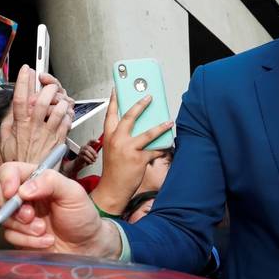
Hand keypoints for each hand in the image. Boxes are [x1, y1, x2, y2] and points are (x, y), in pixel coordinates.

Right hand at [0, 65, 73, 165]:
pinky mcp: (59, 140)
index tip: (26, 69)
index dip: (23, 81)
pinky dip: (67, 114)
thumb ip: (7, 124)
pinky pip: (66, 121)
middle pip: (43, 99)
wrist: (30, 181)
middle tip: (46, 83)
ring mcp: (48, 133)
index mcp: (19, 125)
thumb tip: (11, 109)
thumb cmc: (18, 163)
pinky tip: (64, 112)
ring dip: (60, 99)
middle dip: (47, 87)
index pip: (20, 97)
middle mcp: (35, 127)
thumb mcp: (4, 142)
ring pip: (58, 108)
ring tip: (58, 97)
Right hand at [0, 161, 122, 257]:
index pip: (9, 170)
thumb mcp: (73, 193)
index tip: (13, 193)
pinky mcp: (18, 235)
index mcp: (35, 180)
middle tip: (31, 216)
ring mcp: (19, 216)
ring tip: (43, 230)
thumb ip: (51, 182)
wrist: (86, 247)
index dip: (6, 180)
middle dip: (12, 207)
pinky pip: (9, 235)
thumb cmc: (82, 216)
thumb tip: (23, 189)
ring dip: (23, 226)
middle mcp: (24, 196)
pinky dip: (27, 240)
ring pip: (1, 216)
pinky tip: (45, 241)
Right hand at [62, 142, 98, 176]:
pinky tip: (90, 162)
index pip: (90, 141)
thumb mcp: (91, 155)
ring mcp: (81, 151)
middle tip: (96, 157)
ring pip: (86, 152)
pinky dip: (89, 160)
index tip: (99, 142)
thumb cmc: (86, 159)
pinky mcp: (79, 156)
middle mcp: (83, 148)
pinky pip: (84, 157)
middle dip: (93, 152)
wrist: (79, 164)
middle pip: (88, 147)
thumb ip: (94, 152)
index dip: (94, 141)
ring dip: (91, 157)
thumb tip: (99, 151)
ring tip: (93, 160)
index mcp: (87, 146)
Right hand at [90, 90, 172, 214]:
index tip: (118, 89)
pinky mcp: (139, 159)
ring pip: (147, 133)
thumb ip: (121, 137)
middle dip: (140, 105)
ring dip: (160, 126)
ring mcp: (128, 149)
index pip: (110, 114)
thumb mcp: (112, 150)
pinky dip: (162, 148)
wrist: (112, 190)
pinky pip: (154, 150)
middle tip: (149, 96)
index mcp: (109, 137)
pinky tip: (166, 146)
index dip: (114, 100)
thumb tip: (138, 127)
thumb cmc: (113, 171)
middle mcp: (117, 140)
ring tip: (168, 122)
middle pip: (129, 117)